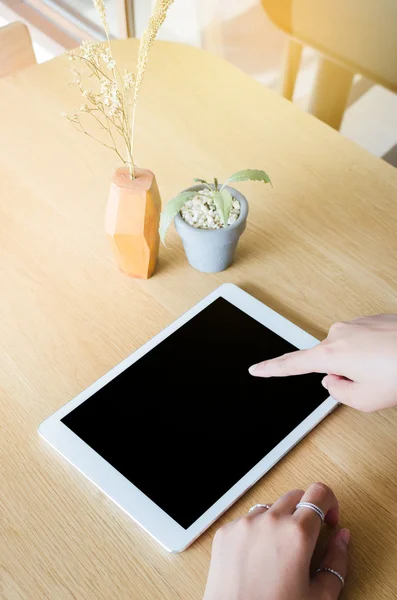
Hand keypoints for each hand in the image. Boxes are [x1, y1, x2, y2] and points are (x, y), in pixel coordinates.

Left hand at [203, 483, 348, 599]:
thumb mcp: (320, 597)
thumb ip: (337, 562)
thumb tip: (342, 537)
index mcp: (297, 534)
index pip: (320, 493)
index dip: (331, 504)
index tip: (330, 521)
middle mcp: (269, 521)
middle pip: (295, 496)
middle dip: (306, 512)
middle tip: (308, 539)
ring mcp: (244, 524)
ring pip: (270, 508)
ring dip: (280, 522)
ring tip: (280, 554)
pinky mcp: (225, 532)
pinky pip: (247, 521)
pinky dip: (257, 532)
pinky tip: (258, 560)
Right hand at [249, 315, 396, 411]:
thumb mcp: (365, 400)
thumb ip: (338, 394)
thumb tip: (332, 380)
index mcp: (331, 354)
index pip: (292, 365)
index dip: (272, 369)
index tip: (255, 370)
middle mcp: (338, 333)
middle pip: (328, 362)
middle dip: (344, 376)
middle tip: (372, 384)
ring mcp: (356, 323)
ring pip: (349, 353)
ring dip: (363, 365)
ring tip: (388, 370)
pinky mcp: (373, 318)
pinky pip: (365, 341)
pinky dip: (375, 353)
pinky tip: (392, 358)